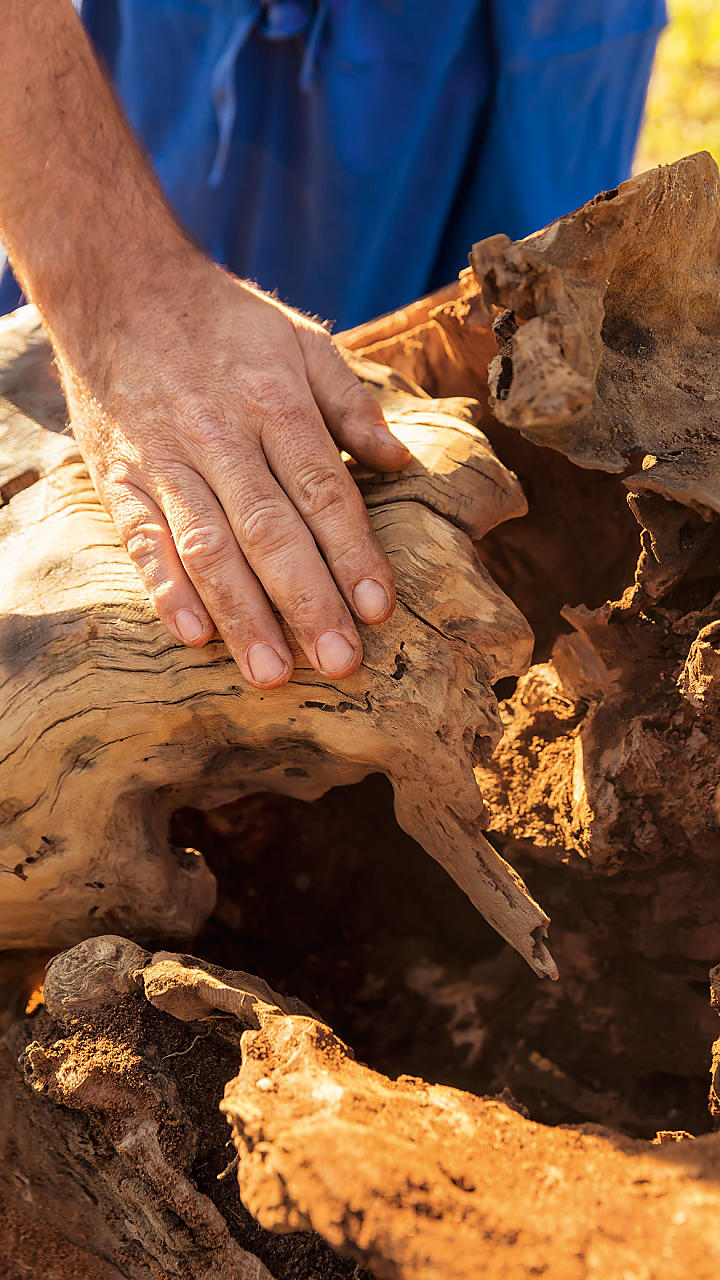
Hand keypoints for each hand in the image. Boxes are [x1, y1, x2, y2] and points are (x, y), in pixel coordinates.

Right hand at [63, 255, 410, 688]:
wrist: (118, 286)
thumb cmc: (225, 323)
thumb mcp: (301, 341)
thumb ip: (351, 405)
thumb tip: (400, 464)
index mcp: (275, 402)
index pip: (323, 492)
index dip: (353, 554)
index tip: (380, 609)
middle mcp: (221, 436)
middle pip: (270, 530)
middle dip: (308, 601)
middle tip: (340, 662)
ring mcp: (165, 460)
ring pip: (208, 547)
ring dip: (242, 614)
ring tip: (272, 673)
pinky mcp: (120, 477)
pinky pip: (142, 540)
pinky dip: (165, 588)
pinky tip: (192, 635)